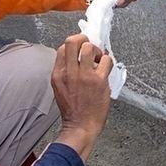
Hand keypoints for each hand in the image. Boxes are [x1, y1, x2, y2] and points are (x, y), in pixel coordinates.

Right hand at [50, 34, 114, 154]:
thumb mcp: (60, 87)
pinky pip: (106, 60)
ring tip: (98, 59)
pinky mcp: (99, 81)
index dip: (74, 44)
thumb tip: (76, 56)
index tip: (81, 48)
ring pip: (90, 47)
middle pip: (73, 41)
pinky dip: (108, 61)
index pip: (63, 48)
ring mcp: (84, 76)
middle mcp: (69, 72)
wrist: (80, 126)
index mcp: (58, 74)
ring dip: (97, 50)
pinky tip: (106, 69)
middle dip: (84, 39)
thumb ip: (65, 71)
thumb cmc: (72, 109)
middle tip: (90, 47)